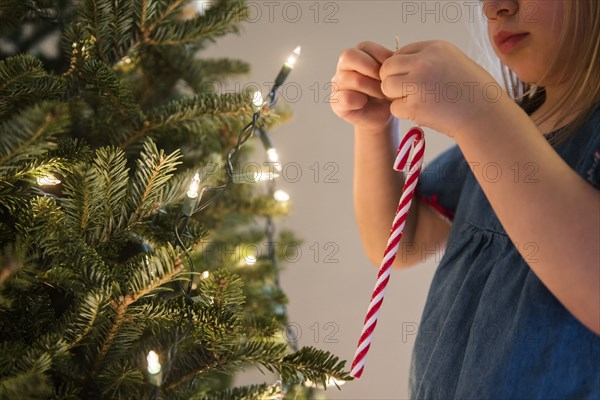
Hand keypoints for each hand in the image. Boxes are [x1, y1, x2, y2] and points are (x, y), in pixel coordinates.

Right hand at [330, 41, 394, 133]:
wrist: (383, 116)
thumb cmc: (388, 93)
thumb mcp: (392, 75)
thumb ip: (390, 64)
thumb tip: (393, 59)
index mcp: (356, 56)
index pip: (364, 46)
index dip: (381, 56)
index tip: (394, 70)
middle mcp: (343, 68)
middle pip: (349, 56)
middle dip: (371, 68)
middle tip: (385, 82)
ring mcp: (337, 84)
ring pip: (351, 78)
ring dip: (372, 88)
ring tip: (383, 96)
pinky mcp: (336, 103)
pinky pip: (345, 98)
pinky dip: (359, 101)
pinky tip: (366, 103)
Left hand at [380, 40, 503, 138]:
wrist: (485, 115)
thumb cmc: (473, 92)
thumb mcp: (453, 62)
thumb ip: (428, 60)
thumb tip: (401, 65)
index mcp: (435, 47)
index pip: (401, 52)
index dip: (402, 68)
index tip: (413, 79)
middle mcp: (423, 61)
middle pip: (387, 68)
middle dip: (393, 81)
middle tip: (408, 92)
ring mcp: (417, 83)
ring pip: (387, 87)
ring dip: (396, 97)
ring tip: (416, 102)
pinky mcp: (414, 105)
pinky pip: (394, 108)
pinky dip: (404, 113)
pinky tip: (423, 113)